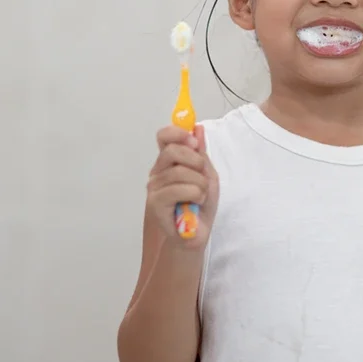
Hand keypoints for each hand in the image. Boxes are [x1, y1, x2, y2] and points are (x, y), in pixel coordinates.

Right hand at [146, 124, 218, 249]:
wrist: (197, 233)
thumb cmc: (201, 204)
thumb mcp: (208, 174)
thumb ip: (201, 153)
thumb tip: (197, 128)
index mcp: (169, 162)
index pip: (164, 136)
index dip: (178, 133)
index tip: (194, 143)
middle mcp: (158, 172)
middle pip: (172, 150)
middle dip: (196, 162)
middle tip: (203, 176)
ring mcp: (154, 187)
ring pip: (180, 172)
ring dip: (200, 184)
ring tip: (201, 195)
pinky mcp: (155, 203)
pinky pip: (178, 189)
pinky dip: (195, 194)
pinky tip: (196, 203)